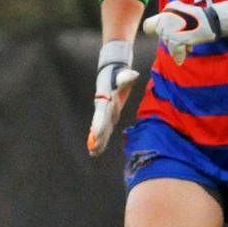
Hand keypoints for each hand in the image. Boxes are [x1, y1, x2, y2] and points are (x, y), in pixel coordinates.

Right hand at [87, 40, 138, 156]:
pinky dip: (101, 139)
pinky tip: (96, 150)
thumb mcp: (123, 74)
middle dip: (97, 137)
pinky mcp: (108, 115)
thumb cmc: (118, 74)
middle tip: (93, 149)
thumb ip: (126, 77)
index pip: (101, 113)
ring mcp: (105, 112)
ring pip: (101, 129)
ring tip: (93, 153)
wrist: (112, 73)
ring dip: (98, 141)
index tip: (96, 134)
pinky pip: (105, 129)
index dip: (99, 124)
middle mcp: (103, 107)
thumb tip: (134, 74)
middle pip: (100, 124)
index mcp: (105, 100)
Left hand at [142, 0, 227, 63]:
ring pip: (168, 44)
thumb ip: (173, 24)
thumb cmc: (201, 20)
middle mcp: (166, 16)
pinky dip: (181, 53)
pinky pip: (175, 50)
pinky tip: (190, 48)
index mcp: (168, 8)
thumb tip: (167, 41)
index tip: (171, 35)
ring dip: (178, 47)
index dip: (160, 33)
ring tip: (190, 43)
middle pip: (162, 36)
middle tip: (186, 40)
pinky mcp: (175, 37)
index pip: (152, 26)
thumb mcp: (184, 16)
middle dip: (172, 41)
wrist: (213, 20)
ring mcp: (170, 27)